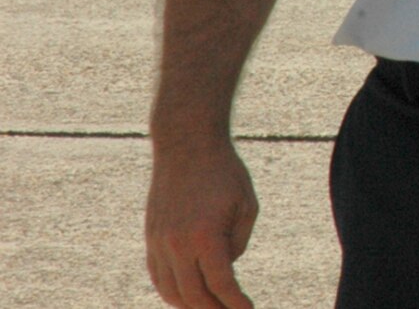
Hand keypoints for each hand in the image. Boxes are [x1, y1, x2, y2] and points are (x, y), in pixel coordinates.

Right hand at [145, 137, 257, 308]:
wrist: (187, 146)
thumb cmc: (224, 173)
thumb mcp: (246, 205)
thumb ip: (238, 244)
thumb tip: (225, 270)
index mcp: (206, 236)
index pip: (221, 285)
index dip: (236, 304)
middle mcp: (177, 245)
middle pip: (194, 296)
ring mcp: (159, 243)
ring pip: (172, 291)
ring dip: (192, 305)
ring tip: (212, 306)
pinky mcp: (151, 238)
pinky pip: (158, 276)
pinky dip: (173, 291)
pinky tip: (188, 295)